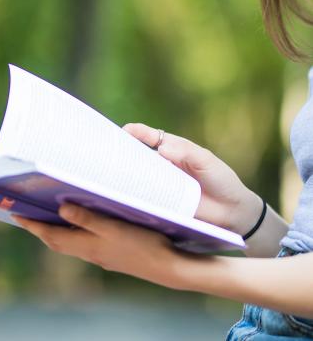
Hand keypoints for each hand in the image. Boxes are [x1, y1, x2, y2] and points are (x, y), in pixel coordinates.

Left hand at [13, 204, 190, 289]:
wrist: (168, 267)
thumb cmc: (142, 244)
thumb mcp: (113, 228)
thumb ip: (87, 218)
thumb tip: (60, 209)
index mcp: (86, 246)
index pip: (50, 235)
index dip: (31, 225)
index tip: (15, 214)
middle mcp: (89, 252)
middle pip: (56, 241)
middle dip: (39, 228)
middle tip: (27, 214)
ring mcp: (100, 255)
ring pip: (70, 242)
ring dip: (56, 231)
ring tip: (48, 216)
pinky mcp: (111, 253)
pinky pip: (83, 242)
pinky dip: (74, 233)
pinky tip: (81, 224)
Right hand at [123, 123, 261, 235]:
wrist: (233, 212)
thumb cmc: (222, 180)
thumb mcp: (206, 161)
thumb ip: (186, 153)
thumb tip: (161, 149)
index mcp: (173, 150)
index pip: (151, 138)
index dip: (136, 132)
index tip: (124, 130)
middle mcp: (163, 166)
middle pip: (139, 156)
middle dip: (124, 151)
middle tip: (109, 151)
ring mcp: (161, 185)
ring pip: (138, 176)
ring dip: (125, 173)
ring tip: (110, 171)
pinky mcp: (161, 202)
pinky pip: (145, 197)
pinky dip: (134, 194)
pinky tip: (123, 193)